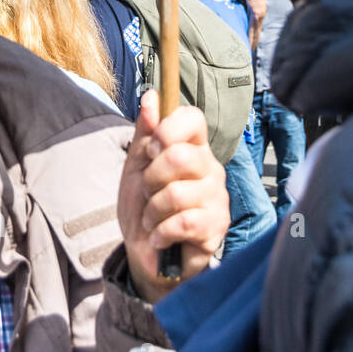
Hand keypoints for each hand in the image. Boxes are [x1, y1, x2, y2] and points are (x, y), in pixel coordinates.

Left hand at [118, 90, 229, 301]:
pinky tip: (159, 237)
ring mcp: (216, 197)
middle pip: (180, 155)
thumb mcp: (136, 165)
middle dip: (151, 177)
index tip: (151, 150)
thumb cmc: (143, 205)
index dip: (167, 130)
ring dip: (152, 210)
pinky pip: (183, 222)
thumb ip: (145, 131)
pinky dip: (161, 232)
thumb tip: (151, 97)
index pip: (193, 118)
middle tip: (147, 191)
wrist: (145, 253)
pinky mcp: (216, 227)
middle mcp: (210, 168)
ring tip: (152, 219)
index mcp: (192, 147)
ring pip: (177, 192)